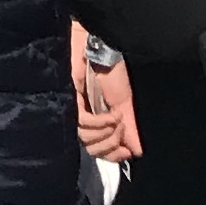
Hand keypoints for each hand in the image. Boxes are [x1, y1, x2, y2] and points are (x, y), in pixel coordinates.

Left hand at [72, 25, 140, 162]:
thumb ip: (129, 128)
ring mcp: (74, 110)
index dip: (112, 156)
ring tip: (118, 120)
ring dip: (108, 133)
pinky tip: (112, 115)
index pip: (98, 150)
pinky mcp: (69, 101)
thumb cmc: (112, 72)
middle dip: (111, 145)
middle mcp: (83, 118)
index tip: (126, 153)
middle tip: (122, 129)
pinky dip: (101, 123)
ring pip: (86, 139)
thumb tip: (136, 151)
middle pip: (91, 149)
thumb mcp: (125, 103)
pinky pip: (83, 123)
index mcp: (96, 121)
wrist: (102, 48)